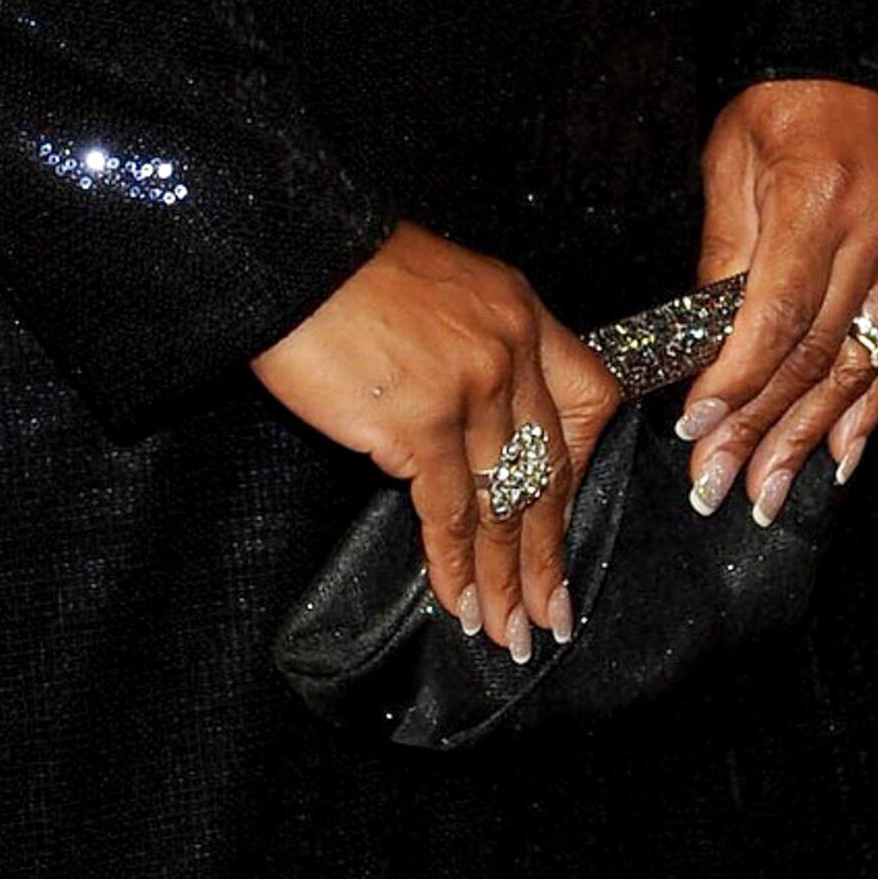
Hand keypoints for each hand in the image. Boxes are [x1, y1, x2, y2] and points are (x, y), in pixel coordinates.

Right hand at [252, 220, 623, 661]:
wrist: (290, 248)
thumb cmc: (345, 269)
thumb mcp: (442, 288)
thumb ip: (474, 346)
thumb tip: (475, 418)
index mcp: (520, 312)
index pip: (587, 398)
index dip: (582, 468)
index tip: (568, 518)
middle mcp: (509, 351)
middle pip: (550, 471)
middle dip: (548, 553)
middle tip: (554, 612)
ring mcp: (470, 389)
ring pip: (505, 504)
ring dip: (506, 579)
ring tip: (510, 630)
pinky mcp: (419, 423)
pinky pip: (449, 513)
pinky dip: (454, 568)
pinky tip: (459, 603)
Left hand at [679, 78, 877, 527]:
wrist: (864, 56)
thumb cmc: (786, 99)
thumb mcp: (730, 160)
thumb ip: (723, 255)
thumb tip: (705, 347)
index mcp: (814, 199)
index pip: (774, 316)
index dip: (737, 383)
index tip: (697, 430)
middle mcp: (874, 231)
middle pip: (813, 354)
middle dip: (762, 430)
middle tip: (719, 485)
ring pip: (858, 365)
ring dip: (810, 437)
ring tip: (769, 491)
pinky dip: (871, 409)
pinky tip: (842, 455)